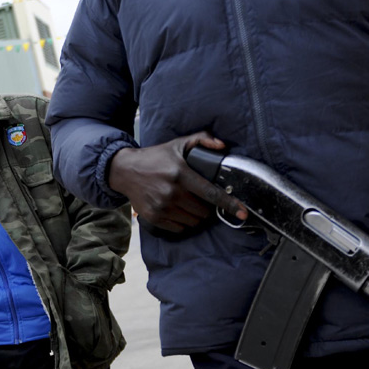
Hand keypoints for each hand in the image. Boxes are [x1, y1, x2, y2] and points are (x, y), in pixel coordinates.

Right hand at [108, 132, 246, 232]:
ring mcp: (162, 207)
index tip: (243, 213)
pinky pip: (180, 228)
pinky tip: (178, 210)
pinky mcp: (154, 217)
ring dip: (196, 216)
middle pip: (204, 211)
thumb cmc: (156, 157)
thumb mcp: (178, 144)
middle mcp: (172, 192)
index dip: (229, 204)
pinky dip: (183, 222)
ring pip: (193, 221)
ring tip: (188, 203)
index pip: (211, 193)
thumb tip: (223, 146)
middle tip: (201, 198)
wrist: (125, 171)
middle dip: (207, 207)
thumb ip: (202, 140)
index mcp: (181, 174)